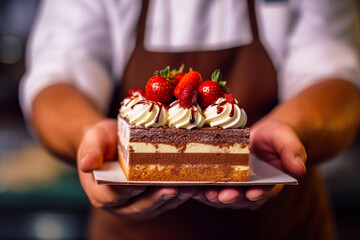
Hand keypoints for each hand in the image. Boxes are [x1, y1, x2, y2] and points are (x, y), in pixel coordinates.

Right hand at [77, 119, 194, 218]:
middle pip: (138, 206)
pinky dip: (178, 196)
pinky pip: (164, 202)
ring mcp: (135, 204)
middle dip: (156, 198)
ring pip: (154, 207)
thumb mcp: (93, 139)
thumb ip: (90, 151)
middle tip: (173, 189)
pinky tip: (191, 187)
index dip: (127, 190)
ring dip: (172, 199)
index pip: (113, 195)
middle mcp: (117, 204)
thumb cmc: (101, 140)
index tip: (140, 184)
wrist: (111, 143)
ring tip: (188, 188)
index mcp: (99, 191)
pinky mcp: (150, 200)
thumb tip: (86, 164)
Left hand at [193, 119, 306, 209]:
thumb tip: (298, 168)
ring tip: (205, 191)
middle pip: (242, 196)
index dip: (259, 193)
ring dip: (215, 195)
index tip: (252, 193)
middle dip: (232, 196)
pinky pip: (212, 185)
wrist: (264, 135)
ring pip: (225, 194)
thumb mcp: (287, 140)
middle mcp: (253, 188)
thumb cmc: (278, 137)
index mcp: (272, 183)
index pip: (266, 191)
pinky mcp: (222, 179)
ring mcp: (237, 185)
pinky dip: (202, 186)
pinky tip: (193, 183)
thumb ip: (293, 152)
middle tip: (223, 195)